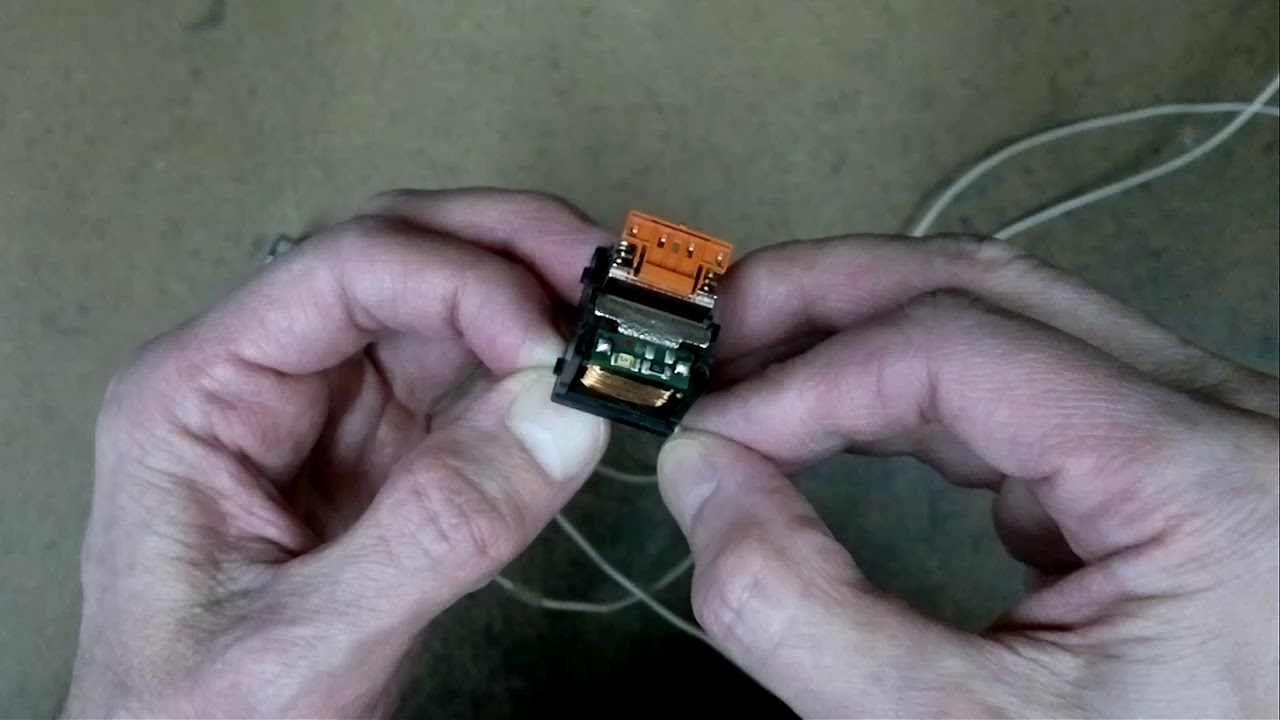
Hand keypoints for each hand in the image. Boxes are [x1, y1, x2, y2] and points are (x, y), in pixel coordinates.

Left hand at [63, 190, 611, 717]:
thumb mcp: (307, 640)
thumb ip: (437, 529)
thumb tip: (565, 415)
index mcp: (202, 393)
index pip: (344, 271)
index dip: (463, 282)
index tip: (553, 341)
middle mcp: (265, 379)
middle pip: (398, 257)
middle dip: (511, 252)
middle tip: (609, 278)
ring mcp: (328, 414)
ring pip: (442, 308)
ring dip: (533, 300)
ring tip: (614, 320)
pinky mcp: (382, 456)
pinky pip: (466, 384)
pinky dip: (531, 375)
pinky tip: (577, 380)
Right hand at [657, 235, 1278, 717]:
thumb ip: (810, 614)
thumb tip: (707, 483)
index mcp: (1201, 477)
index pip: (955, 349)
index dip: (804, 379)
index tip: (707, 432)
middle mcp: (1220, 419)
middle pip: (982, 288)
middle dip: (822, 301)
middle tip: (707, 335)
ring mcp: (1199, 430)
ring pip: (1002, 318)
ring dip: (861, 336)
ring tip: (754, 371)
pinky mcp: (1166, 458)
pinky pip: (1026, 383)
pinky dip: (915, 395)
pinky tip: (846, 430)